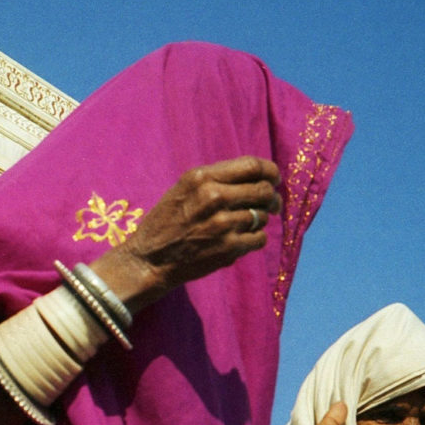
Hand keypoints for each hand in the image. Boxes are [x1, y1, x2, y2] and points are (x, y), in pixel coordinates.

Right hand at [88, 156, 281, 313]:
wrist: (150, 259)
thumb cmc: (167, 221)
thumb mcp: (184, 189)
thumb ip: (217, 179)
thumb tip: (258, 176)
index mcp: (202, 177)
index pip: (252, 166)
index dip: (270, 171)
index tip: (273, 178)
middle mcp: (214, 197)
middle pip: (263, 190)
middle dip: (272, 196)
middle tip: (271, 203)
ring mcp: (223, 224)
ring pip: (263, 215)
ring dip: (259, 220)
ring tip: (243, 224)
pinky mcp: (229, 248)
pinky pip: (260, 238)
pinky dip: (255, 239)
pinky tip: (241, 240)